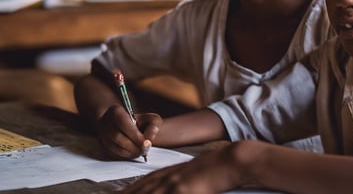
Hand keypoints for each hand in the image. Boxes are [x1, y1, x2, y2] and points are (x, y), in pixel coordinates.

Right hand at [95, 104, 161, 158]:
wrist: (132, 128)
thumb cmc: (144, 123)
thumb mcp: (151, 119)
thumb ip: (153, 126)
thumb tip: (148, 139)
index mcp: (117, 112)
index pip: (123, 123)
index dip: (134, 135)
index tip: (145, 143)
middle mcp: (106, 123)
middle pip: (117, 136)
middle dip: (132, 146)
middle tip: (144, 150)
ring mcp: (103, 135)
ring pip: (113, 147)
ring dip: (128, 152)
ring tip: (140, 152)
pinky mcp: (104, 146)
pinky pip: (112, 154)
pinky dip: (124, 156)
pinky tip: (133, 154)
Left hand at [122, 142, 253, 192]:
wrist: (226, 162)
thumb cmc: (211, 171)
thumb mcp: (188, 176)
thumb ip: (175, 183)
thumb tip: (172, 187)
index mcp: (166, 174)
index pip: (139, 186)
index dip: (126, 192)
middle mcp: (165, 178)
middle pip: (138, 191)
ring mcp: (172, 184)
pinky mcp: (181, 189)